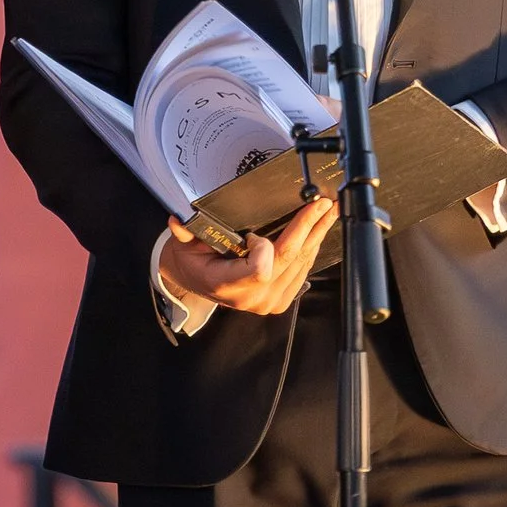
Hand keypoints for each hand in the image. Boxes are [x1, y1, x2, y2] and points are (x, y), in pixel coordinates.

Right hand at [156, 197, 336, 316]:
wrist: (197, 283)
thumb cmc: (193, 261)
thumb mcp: (184, 245)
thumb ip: (185, 233)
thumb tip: (179, 221)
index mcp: (227, 285)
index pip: (260, 270)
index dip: (264, 249)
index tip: (254, 234)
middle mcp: (252, 298)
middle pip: (288, 259)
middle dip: (308, 227)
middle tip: (322, 205)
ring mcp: (270, 301)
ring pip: (301, 264)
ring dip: (316, 236)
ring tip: (327, 213)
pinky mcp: (281, 300)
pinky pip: (302, 271)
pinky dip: (310, 249)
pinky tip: (317, 232)